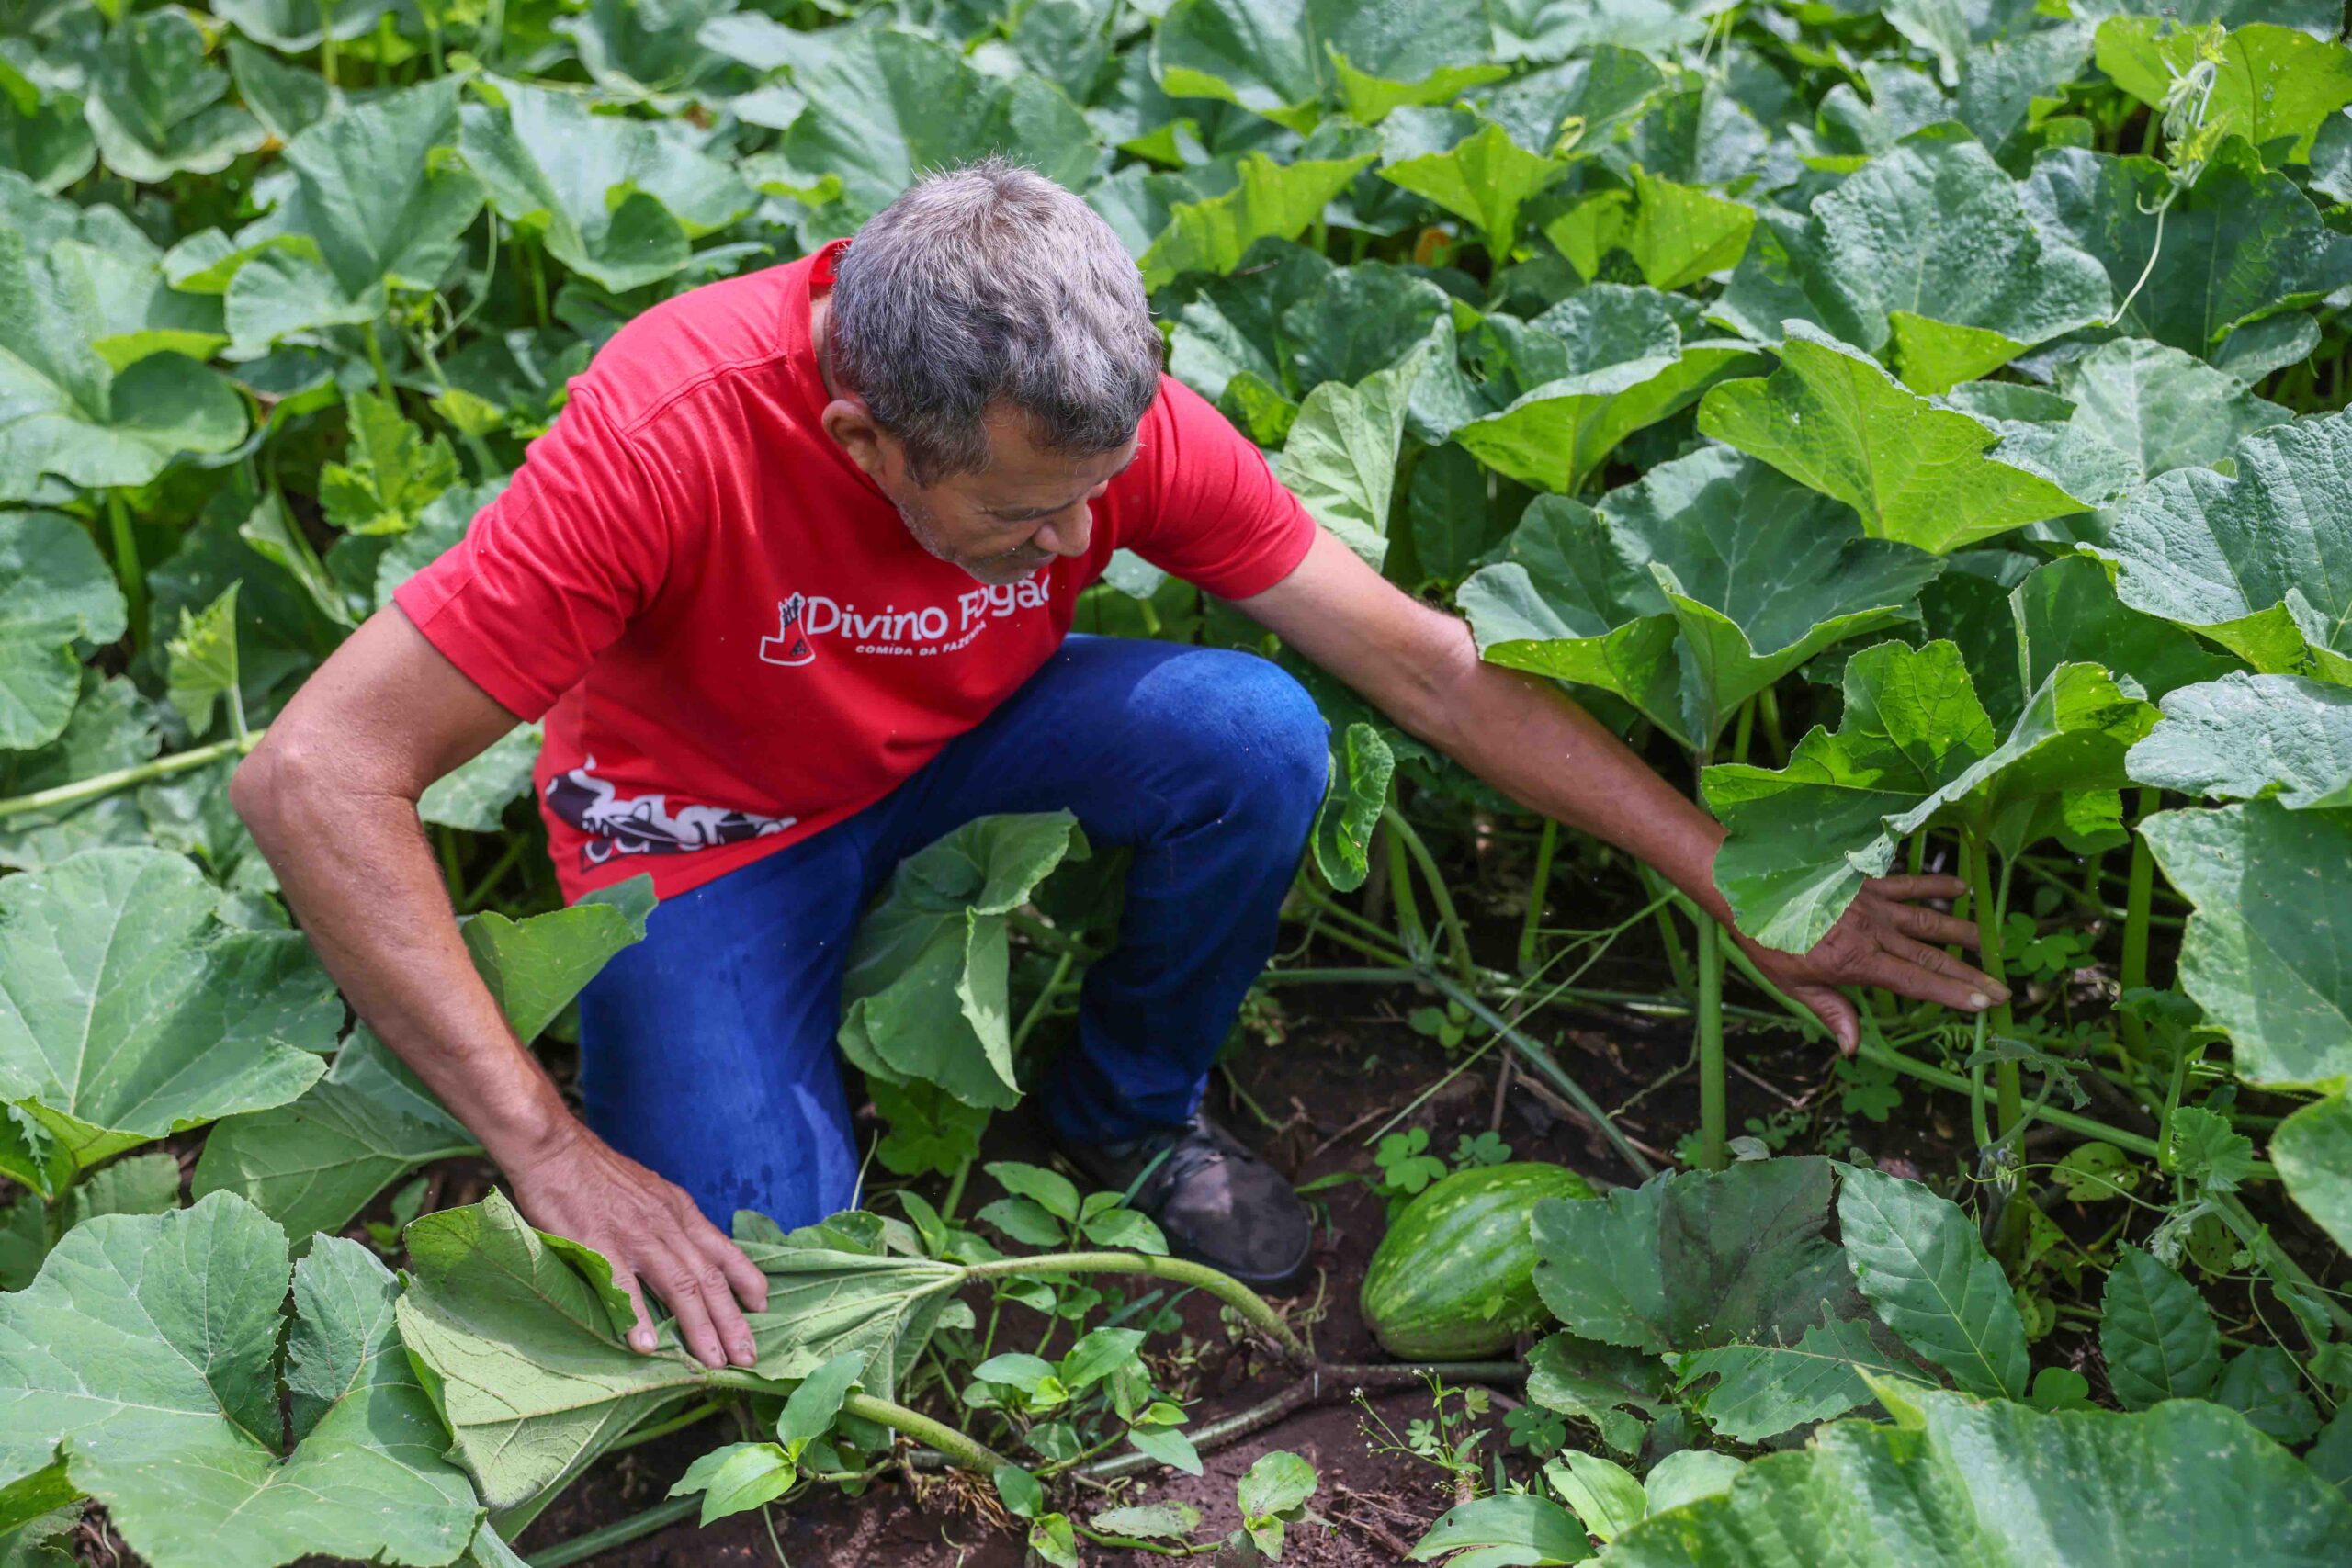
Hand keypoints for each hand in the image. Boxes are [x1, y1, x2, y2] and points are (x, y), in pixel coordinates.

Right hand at [503, 1120, 769, 1367]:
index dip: (747, 1281)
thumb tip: (688, 1253)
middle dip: (732, 1321)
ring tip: (711, 1362)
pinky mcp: (598, 1244)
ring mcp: (634, 1235)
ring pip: (679, 1285)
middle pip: (709, 1278)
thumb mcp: (651, 1192)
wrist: (555, 1149)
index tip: (763, 1307)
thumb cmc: (598, 1174)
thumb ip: (670, 1222)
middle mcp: (666, 1224)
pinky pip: (623, 1286)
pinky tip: (647, 1347)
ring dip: (698, 1327)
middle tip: (748, 1357)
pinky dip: (637, 1318)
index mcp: (679, 1211)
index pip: (724, 1251)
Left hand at [1739, 875, 2008, 1054]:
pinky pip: (1907, 882)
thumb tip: (1853, 1047)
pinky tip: (1960, 887)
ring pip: (1927, 918)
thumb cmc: (1769, 943)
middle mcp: (1872, 932)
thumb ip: (1832, 1012)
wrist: (1750, 892)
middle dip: (1970, 973)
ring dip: (1962, 931)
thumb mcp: (1795, 986)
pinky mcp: (1866, 882)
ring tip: (1992, 942)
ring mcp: (1872, 904)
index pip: (1915, 982)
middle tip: (2004, 988)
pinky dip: (1934, 885)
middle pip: (1931, 955)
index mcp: (1856, 962)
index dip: (1952, 993)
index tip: (1986, 1003)